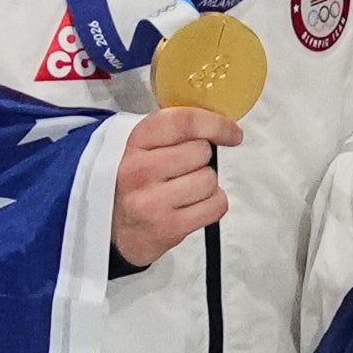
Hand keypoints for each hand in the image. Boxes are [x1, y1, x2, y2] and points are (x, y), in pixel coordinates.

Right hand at [111, 104, 234, 267]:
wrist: (120, 231)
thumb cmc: (140, 183)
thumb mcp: (144, 150)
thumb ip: (174, 132)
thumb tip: (219, 123)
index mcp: (135, 143)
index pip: (182, 122)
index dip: (215, 124)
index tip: (233, 133)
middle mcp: (140, 170)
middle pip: (201, 152)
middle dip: (203, 160)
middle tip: (185, 170)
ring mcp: (153, 201)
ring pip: (210, 180)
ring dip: (207, 184)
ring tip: (186, 190)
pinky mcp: (169, 227)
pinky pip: (216, 206)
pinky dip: (213, 205)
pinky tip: (193, 206)